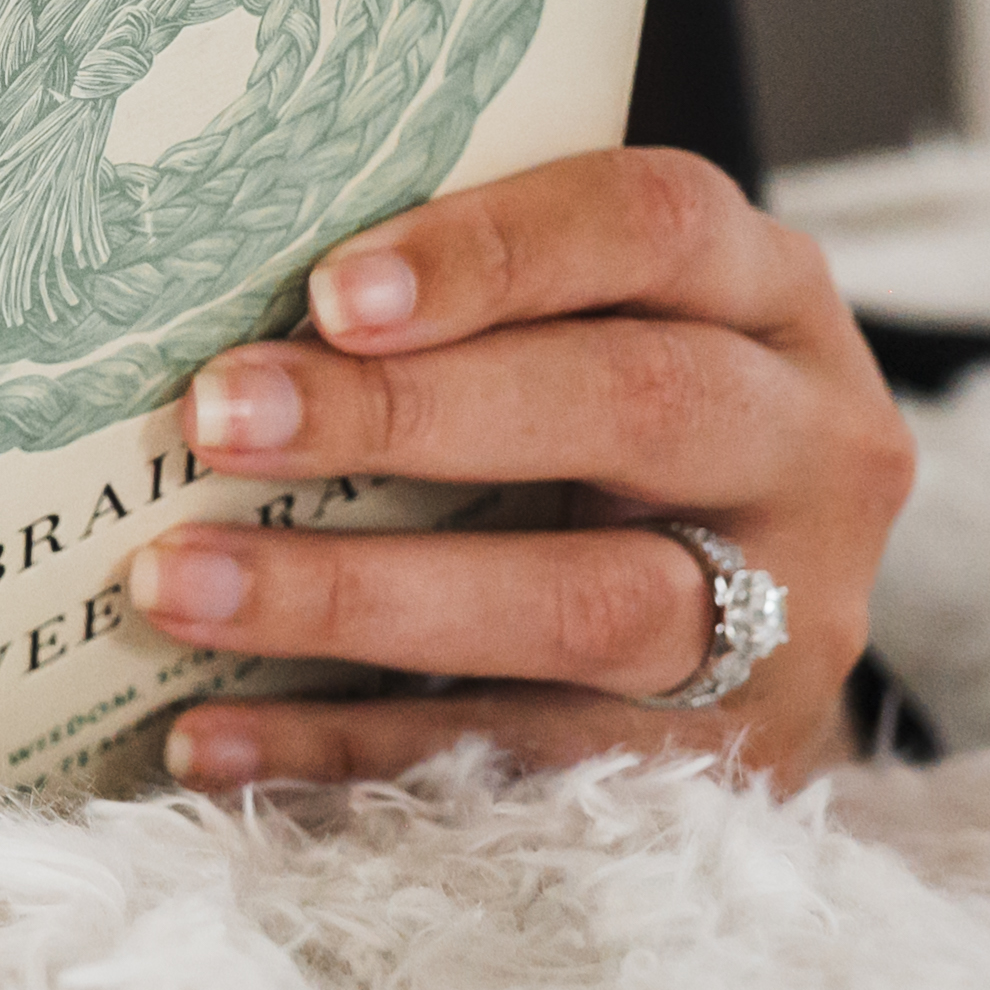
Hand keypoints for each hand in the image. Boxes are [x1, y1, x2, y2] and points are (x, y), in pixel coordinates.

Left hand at [131, 147, 909, 792]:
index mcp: (768, 291)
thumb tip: (216, 286)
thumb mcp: (595, 325)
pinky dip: (357, 745)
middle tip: (218, 419)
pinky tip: (213, 735)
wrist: (766, 620)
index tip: (332, 294)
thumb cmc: (611, 418)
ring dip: (356, 597)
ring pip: (585, 606)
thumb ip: (467, 300)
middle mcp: (812, 444)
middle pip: (631, 406)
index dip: (493, 254)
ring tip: (177, 584)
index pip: (652, 227)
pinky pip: (530, 758)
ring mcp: (792, 614)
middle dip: (407, 416)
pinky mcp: (734, 762)